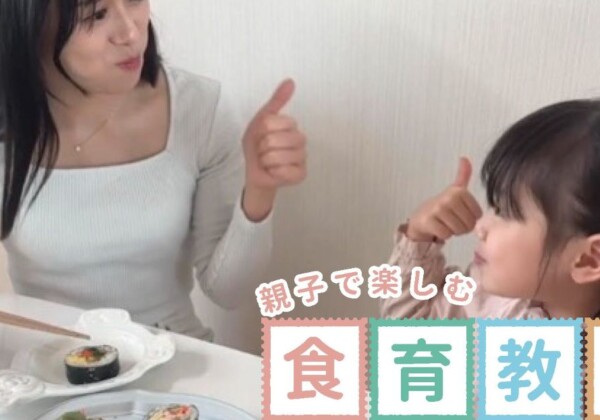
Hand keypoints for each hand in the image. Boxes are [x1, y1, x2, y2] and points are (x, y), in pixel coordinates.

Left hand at [241, 80, 306, 220]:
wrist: (253, 171)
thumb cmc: (257, 147)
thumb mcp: (260, 121)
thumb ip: (276, 101)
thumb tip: (290, 82)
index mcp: (290, 126)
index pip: (275, 122)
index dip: (262, 131)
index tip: (261, 135)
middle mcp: (300, 140)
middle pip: (276, 139)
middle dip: (263, 147)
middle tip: (264, 150)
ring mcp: (302, 158)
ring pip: (279, 156)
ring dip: (266, 161)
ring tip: (268, 161)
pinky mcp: (301, 174)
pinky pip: (285, 171)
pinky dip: (274, 172)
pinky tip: (274, 171)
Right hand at [406, 157, 482, 241]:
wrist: (420, 217)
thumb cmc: (441, 206)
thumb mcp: (454, 190)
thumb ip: (462, 175)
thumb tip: (464, 158)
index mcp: (459, 191)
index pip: (478, 215)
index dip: (470, 219)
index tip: (460, 214)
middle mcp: (449, 198)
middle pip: (469, 224)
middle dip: (462, 228)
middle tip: (452, 221)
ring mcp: (438, 209)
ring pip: (458, 230)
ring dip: (453, 232)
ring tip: (445, 224)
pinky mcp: (429, 221)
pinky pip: (446, 234)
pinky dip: (443, 235)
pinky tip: (437, 228)